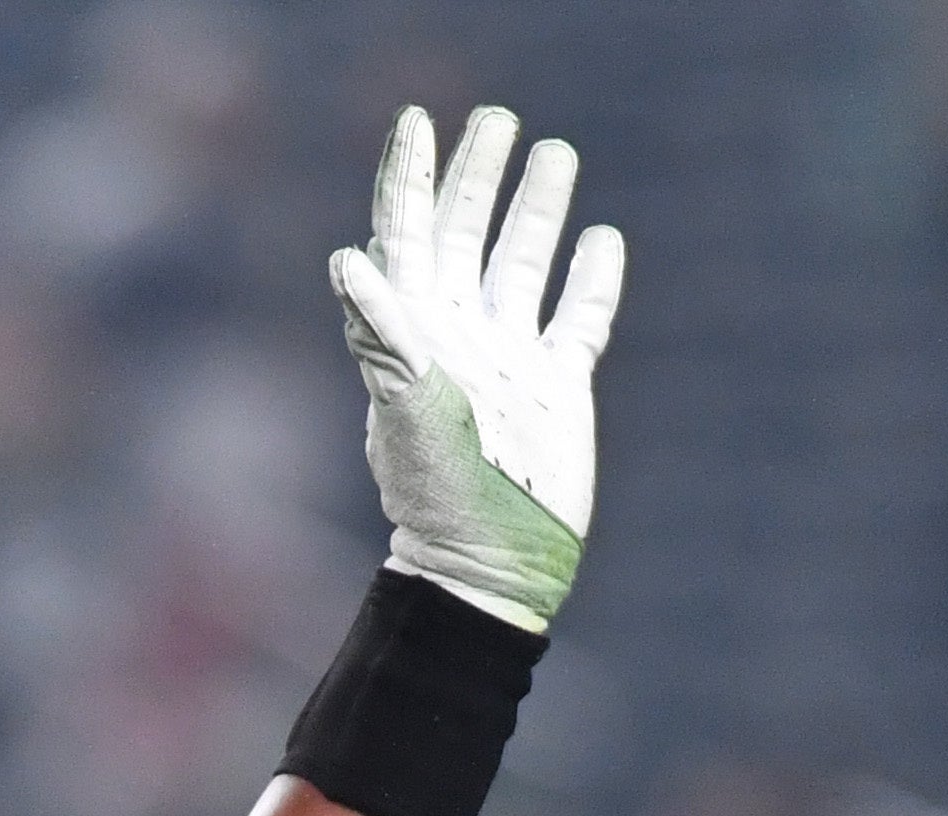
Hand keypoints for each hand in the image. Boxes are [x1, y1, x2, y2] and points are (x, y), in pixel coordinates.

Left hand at [329, 103, 622, 634]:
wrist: (489, 564)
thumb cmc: (438, 494)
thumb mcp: (408, 408)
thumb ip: (380, 333)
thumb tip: (346, 261)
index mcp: (417, 331)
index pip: (408, 234)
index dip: (410, 177)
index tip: (418, 120)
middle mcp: (460, 335)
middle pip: (465, 234)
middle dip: (477, 176)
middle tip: (495, 120)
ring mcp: (510, 361)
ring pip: (523, 264)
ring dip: (535, 210)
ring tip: (554, 152)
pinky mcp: (556, 390)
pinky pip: (576, 320)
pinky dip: (590, 279)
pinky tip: (601, 241)